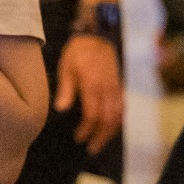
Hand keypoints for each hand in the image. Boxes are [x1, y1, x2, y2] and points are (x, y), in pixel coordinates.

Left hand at [58, 32, 124, 152]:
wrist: (98, 35)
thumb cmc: (78, 52)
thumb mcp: (66, 68)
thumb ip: (66, 89)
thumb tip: (61, 110)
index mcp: (93, 86)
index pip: (93, 115)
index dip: (86, 130)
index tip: (78, 138)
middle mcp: (108, 89)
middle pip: (109, 119)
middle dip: (100, 136)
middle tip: (91, 149)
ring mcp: (116, 88)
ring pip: (118, 115)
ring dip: (110, 131)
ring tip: (101, 142)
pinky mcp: (119, 86)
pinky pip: (122, 107)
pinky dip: (118, 120)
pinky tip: (111, 126)